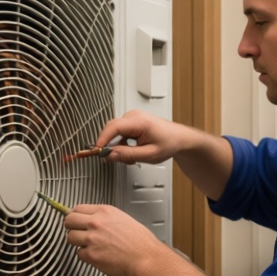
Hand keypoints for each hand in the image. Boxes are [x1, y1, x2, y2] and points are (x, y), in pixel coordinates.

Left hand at [62, 204, 165, 275]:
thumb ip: (105, 218)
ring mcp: (92, 239)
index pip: (78, 208)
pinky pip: (78, 254)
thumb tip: (93, 220)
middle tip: (77, 232)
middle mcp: (96, 223)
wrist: (146, 258)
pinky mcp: (91, 255)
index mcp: (105, 211)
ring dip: (77, 242)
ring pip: (70, 238)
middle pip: (68, 220)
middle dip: (71, 227)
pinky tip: (96, 255)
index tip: (76, 220)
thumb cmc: (140, 242)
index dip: (76, 216)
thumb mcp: (123, 219)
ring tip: (88, 245)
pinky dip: (85, 256)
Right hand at [93, 111, 233, 200]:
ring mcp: (133, 117)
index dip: (103, 139)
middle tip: (113, 159)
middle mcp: (134, 116)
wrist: (179, 138)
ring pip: (115, 132)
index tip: (97, 150)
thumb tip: (111, 155)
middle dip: (110, 145)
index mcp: (139, 122)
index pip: (114, 127)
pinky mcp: (132, 122)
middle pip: (112, 129)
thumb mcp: (149, 154)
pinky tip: (131, 151)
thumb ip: (128, 155)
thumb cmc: (169, 143)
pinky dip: (122, 143)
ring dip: (118, 146)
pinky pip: (120, 132)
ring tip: (131, 157)